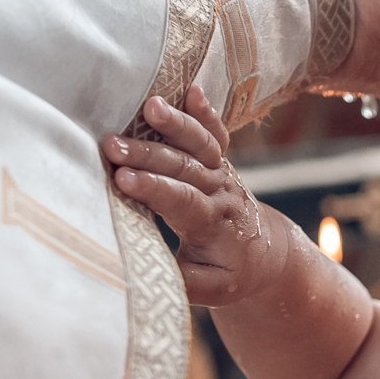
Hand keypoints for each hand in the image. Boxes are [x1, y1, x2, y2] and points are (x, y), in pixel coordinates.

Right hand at [102, 86, 283, 306]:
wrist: (268, 252)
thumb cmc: (232, 272)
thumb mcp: (213, 289)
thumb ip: (188, 281)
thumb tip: (159, 272)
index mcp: (214, 224)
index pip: (183, 201)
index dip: (155, 189)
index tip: (123, 179)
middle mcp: (220, 191)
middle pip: (184, 167)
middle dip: (148, 154)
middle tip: (111, 144)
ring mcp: (222, 171)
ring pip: (200, 143)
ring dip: (175, 124)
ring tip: (149, 106)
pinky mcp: (220, 159)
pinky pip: (216, 132)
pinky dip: (205, 111)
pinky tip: (190, 89)